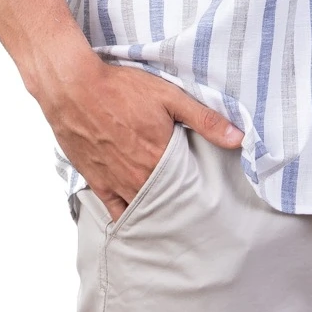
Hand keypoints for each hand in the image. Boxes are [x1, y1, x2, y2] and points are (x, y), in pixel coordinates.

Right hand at [38, 54, 244, 220]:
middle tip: (196, 214)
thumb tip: (238, 138)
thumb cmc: (120, 88)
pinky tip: (139, 224)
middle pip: (167, 203)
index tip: (212, 200)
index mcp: (159, 158)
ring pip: (143, 210)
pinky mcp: (97, 181)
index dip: (201, 195)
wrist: (73, 88)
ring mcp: (116, 182)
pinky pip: (115, 211)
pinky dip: (128, 219)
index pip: (189, 189)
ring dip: (158, 214)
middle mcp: (138, 177)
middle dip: (182, 208)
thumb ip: (204, 119)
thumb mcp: (168, 95)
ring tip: (174, 220)